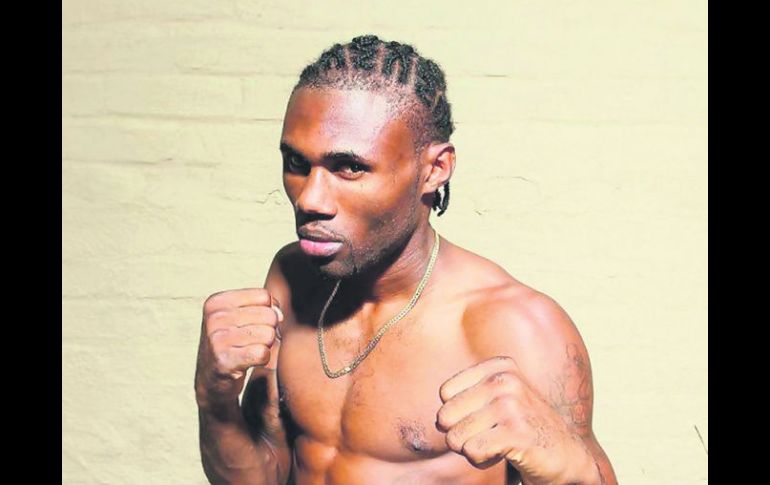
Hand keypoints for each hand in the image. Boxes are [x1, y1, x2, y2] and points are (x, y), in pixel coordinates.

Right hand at [195, 288, 283, 409]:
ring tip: (250, 350)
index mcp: (218, 301)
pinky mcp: (224, 361)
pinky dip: (263, 359)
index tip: (256, 324)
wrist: (211, 378)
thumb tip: (280, 315)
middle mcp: (215, 318)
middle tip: (254, 341)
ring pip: (269, 334)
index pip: (264, 296)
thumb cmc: (233, 342)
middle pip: (269, 316)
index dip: (268, 311)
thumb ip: (265, 307)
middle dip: (269, 329)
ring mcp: (217, 339)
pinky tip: (250, 361)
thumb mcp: (241, 316)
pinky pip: (263, 353)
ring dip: (266, 345)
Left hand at [436, 356, 592, 483]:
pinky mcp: (516, 433)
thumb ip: (467, 394)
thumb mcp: (499, 398)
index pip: (445, 393)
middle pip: (446, 416)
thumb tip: (438, 418)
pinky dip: (481, 459)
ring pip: (456, 437)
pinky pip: (472, 451)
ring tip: (499, 444)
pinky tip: (504, 454)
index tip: (485, 417)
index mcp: (499, 367)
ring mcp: (512, 406)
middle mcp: (505, 381)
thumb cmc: (523, 427)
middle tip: (490, 435)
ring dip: (472, 449)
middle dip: (461, 434)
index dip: (458, 414)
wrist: (566, 455)